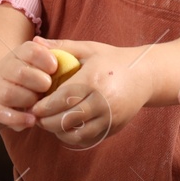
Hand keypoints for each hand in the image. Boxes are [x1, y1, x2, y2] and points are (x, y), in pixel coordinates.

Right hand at [0, 37, 66, 131]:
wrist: (5, 90)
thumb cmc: (36, 75)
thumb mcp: (45, 62)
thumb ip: (56, 54)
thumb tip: (53, 48)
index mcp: (20, 54)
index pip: (31, 51)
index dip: (45, 60)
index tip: (55, 68)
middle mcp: (6, 69)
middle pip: (20, 73)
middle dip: (38, 82)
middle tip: (48, 87)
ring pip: (8, 93)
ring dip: (28, 100)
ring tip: (39, 103)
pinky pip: (2, 114)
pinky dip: (18, 119)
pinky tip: (32, 120)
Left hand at [29, 40, 149, 148]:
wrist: (146, 75)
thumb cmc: (113, 60)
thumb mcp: (89, 49)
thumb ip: (62, 47)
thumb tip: (35, 41)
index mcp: (92, 80)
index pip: (60, 99)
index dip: (43, 107)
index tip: (33, 106)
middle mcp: (102, 101)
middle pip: (65, 119)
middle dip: (46, 122)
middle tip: (36, 118)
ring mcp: (110, 117)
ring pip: (76, 133)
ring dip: (58, 132)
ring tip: (50, 124)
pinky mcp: (114, 127)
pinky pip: (88, 139)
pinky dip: (73, 137)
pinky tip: (66, 128)